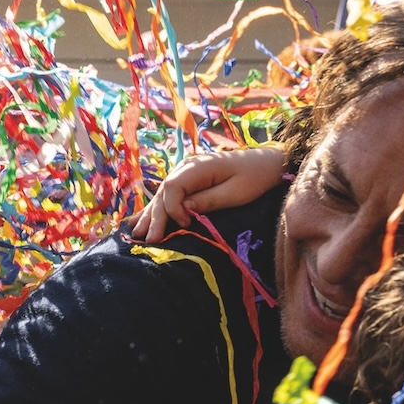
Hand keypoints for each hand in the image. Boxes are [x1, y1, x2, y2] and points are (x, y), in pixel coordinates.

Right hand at [131, 146, 285, 241]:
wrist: (267, 163)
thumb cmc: (255, 178)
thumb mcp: (236, 192)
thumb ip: (208, 200)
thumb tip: (183, 210)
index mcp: (198, 166)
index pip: (173, 187)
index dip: (173, 208)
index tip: (184, 225)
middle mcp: (187, 167)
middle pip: (164, 193)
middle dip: (155, 217)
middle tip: (149, 240)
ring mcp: (186, 172)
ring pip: (162, 195)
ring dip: (151, 215)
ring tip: (137, 234)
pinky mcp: (189, 180)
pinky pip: (169, 196)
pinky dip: (157, 209)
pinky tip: (142, 220)